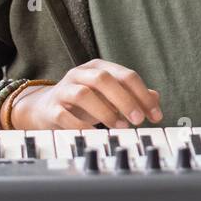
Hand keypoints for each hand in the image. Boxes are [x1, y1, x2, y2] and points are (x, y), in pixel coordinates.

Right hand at [12, 59, 161, 130]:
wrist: (45, 108)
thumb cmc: (84, 102)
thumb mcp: (110, 96)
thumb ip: (133, 96)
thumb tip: (155, 100)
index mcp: (99, 67)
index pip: (126, 75)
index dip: (143, 95)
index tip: (155, 115)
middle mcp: (80, 74)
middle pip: (104, 80)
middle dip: (125, 100)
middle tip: (138, 120)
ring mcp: (63, 89)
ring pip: (83, 94)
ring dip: (105, 112)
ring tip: (120, 127)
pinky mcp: (50, 108)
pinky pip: (64, 115)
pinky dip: (81, 125)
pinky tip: (95, 133)